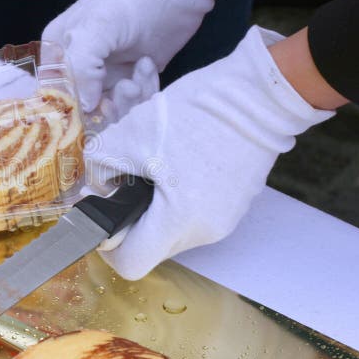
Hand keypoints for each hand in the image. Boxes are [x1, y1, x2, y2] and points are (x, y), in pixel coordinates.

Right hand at [43, 0, 236, 111]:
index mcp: (58, 51)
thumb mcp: (97, 28)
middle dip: (107, 105)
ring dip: (129, 97)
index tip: (96, 107)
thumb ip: (80, 68)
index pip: (53, 95)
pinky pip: (133, 102)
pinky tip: (149, 64)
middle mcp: (79, 66)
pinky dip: (144, 89)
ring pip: (110, 109)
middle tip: (127, 87)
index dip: (72, 109)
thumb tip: (84, 106)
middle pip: (82, 109)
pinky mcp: (132, 77)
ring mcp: (106, 73)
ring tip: (142, 67)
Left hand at [84, 27, 334, 279]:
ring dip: (154, 205)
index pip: (131, 264)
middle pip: (151, 246)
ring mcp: (225, 221)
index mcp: (179, 220)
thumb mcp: (128, 135)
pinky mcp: (235, 205)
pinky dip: (177, 196)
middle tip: (125, 180)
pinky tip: (177, 163)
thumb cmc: (194, 113)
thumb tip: (101, 190)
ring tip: (153, 166)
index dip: (108, 244)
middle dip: (131, 217)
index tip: (104, 213)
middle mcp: (205, 231)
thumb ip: (101, 170)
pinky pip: (193, 214)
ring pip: (171, 230)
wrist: (257, 94)